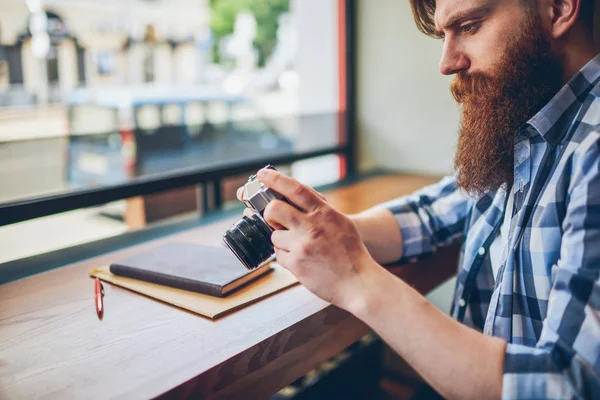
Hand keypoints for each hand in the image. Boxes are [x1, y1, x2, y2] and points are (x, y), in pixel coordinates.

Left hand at [253, 168, 378, 309]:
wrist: (359, 282)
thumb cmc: (350, 252)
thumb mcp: (340, 222)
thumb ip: (319, 211)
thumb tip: (293, 199)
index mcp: (324, 213)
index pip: (295, 189)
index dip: (276, 179)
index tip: (262, 174)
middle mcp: (312, 226)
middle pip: (274, 209)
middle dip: (269, 213)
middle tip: (274, 219)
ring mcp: (302, 245)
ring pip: (274, 235)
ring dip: (282, 241)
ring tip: (301, 249)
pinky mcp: (296, 263)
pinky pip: (279, 256)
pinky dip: (287, 258)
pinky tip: (303, 261)